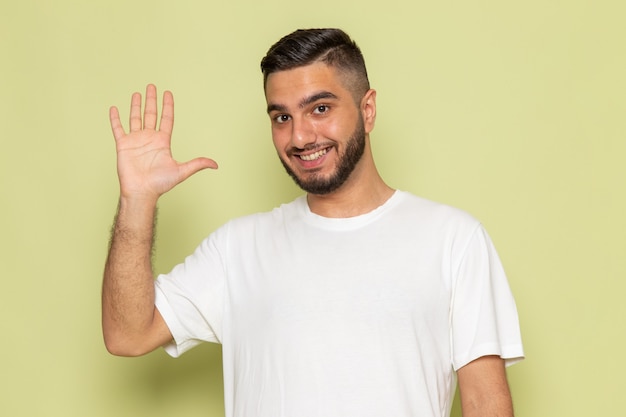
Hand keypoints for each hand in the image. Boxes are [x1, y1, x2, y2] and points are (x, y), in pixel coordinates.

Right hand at [109, 84, 217, 201]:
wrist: (142, 192)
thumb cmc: (160, 184)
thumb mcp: (181, 171)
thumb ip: (197, 164)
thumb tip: (216, 164)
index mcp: (162, 142)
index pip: (166, 119)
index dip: (167, 106)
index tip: (168, 93)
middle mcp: (149, 138)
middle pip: (151, 114)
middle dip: (152, 100)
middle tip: (152, 86)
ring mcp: (136, 141)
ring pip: (135, 118)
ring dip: (136, 106)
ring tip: (138, 93)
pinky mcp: (123, 145)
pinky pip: (118, 128)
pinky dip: (115, 119)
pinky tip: (114, 108)